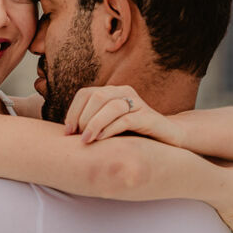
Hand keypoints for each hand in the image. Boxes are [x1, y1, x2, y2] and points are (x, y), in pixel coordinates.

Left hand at [64, 85, 180, 145]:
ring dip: (94, 123)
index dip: (73, 111)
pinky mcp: (148, 117)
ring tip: (86, 140)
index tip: (67, 131)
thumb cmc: (132, 135)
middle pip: (97, 96)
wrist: (166, 139)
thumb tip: (65, 133)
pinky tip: (101, 140)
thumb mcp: (108, 127)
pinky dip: (110, 129)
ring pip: (111, 106)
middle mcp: (125, 92)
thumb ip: (91, 124)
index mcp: (112, 92)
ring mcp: (138, 103)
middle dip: (83, 117)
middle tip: (79, 137)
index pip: (85, 93)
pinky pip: (125, 119)